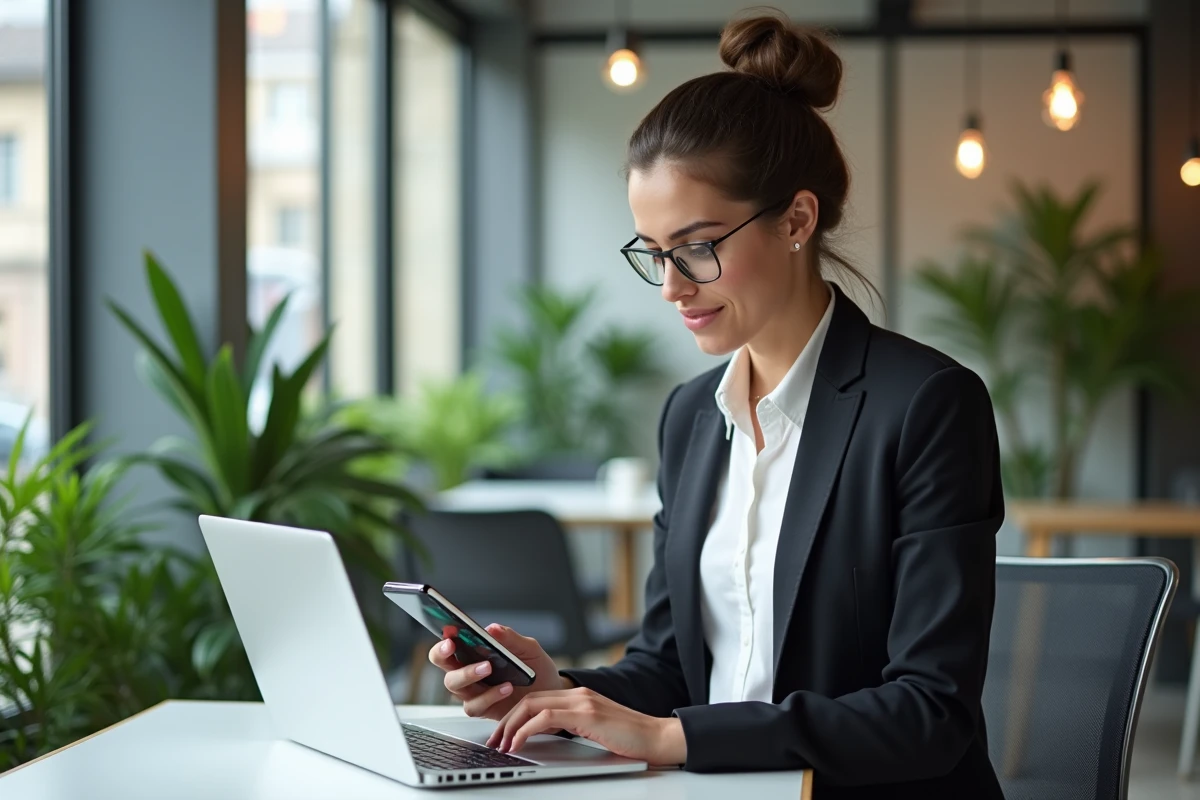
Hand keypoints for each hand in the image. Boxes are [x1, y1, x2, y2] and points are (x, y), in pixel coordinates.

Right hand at [428, 623, 565, 719]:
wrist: (550, 692)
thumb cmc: (535, 667)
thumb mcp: (528, 648)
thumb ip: (510, 638)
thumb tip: (492, 629)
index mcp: (473, 653)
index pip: (447, 647)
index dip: (442, 643)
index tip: (448, 637)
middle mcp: (467, 672)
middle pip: (444, 666)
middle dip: (446, 657)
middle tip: (455, 647)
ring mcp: (473, 691)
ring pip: (455, 686)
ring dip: (469, 675)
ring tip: (489, 667)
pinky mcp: (483, 709)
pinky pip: (475, 705)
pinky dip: (489, 696)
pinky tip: (506, 687)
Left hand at [486, 687, 686, 765]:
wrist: (657, 737)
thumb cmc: (630, 738)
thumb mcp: (595, 728)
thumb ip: (573, 725)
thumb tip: (546, 736)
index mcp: (579, 695)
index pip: (536, 698)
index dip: (514, 716)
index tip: (502, 735)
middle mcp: (578, 693)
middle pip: (529, 699)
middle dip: (506, 721)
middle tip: (494, 741)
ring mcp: (582, 701)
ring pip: (532, 705)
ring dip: (511, 727)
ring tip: (502, 746)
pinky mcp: (586, 713)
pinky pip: (545, 717)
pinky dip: (525, 730)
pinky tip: (518, 744)